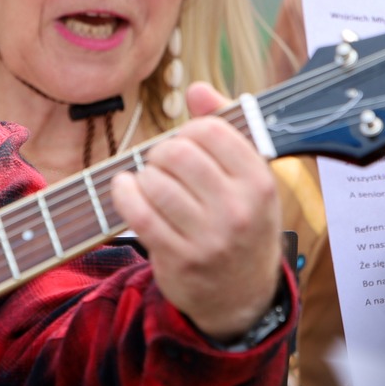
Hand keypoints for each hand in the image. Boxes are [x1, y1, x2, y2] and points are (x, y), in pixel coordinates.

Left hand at [111, 82, 282, 341]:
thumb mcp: (250, 180)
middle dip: (162, 152)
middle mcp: (238, 210)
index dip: (189, 130)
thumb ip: (226, 129)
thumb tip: (197, 89)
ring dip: (144, 176)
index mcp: (260, 183)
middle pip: (178, 153)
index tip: (187, 143)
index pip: (211, 131)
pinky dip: (125, 194)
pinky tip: (127, 189)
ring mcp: (208, 238)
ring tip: (150, 182)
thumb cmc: (243, 225)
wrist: (242, 296)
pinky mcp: (178, 258)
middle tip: (163, 164)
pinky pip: (138, 213)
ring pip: (155, 182)